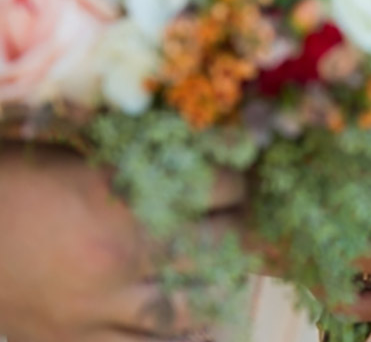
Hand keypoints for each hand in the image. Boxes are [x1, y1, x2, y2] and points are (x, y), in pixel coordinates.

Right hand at [0, 144, 241, 341]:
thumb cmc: (12, 180)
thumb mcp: (77, 155)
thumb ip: (137, 161)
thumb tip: (196, 150)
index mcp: (120, 199)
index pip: (217, 190)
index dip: (235, 184)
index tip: (238, 181)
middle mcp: (120, 257)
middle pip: (215, 247)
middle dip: (238, 232)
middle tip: (244, 223)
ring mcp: (98, 307)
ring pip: (191, 304)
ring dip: (220, 286)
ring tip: (232, 271)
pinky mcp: (73, 341)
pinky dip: (181, 338)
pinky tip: (207, 326)